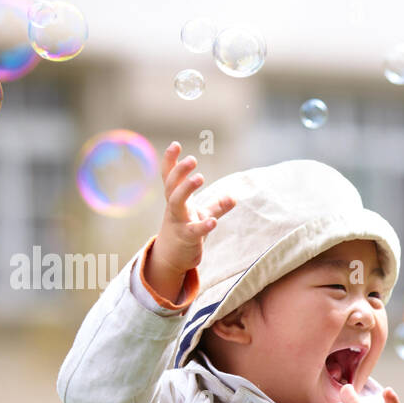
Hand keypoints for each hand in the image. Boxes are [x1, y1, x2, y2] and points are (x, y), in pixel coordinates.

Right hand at [150, 142, 236, 277]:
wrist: (172, 258)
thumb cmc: (186, 231)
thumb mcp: (202, 215)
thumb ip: (217, 206)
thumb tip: (233, 197)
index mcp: (177, 199)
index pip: (170, 177)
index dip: (170, 161)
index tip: (175, 144)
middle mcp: (174, 208)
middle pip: (171, 186)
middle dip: (179, 171)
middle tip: (192, 159)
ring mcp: (178, 222)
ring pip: (176, 202)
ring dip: (186, 189)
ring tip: (199, 177)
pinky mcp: (186, 238)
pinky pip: (193, 230)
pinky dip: (203, 225)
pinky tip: (213, 221)